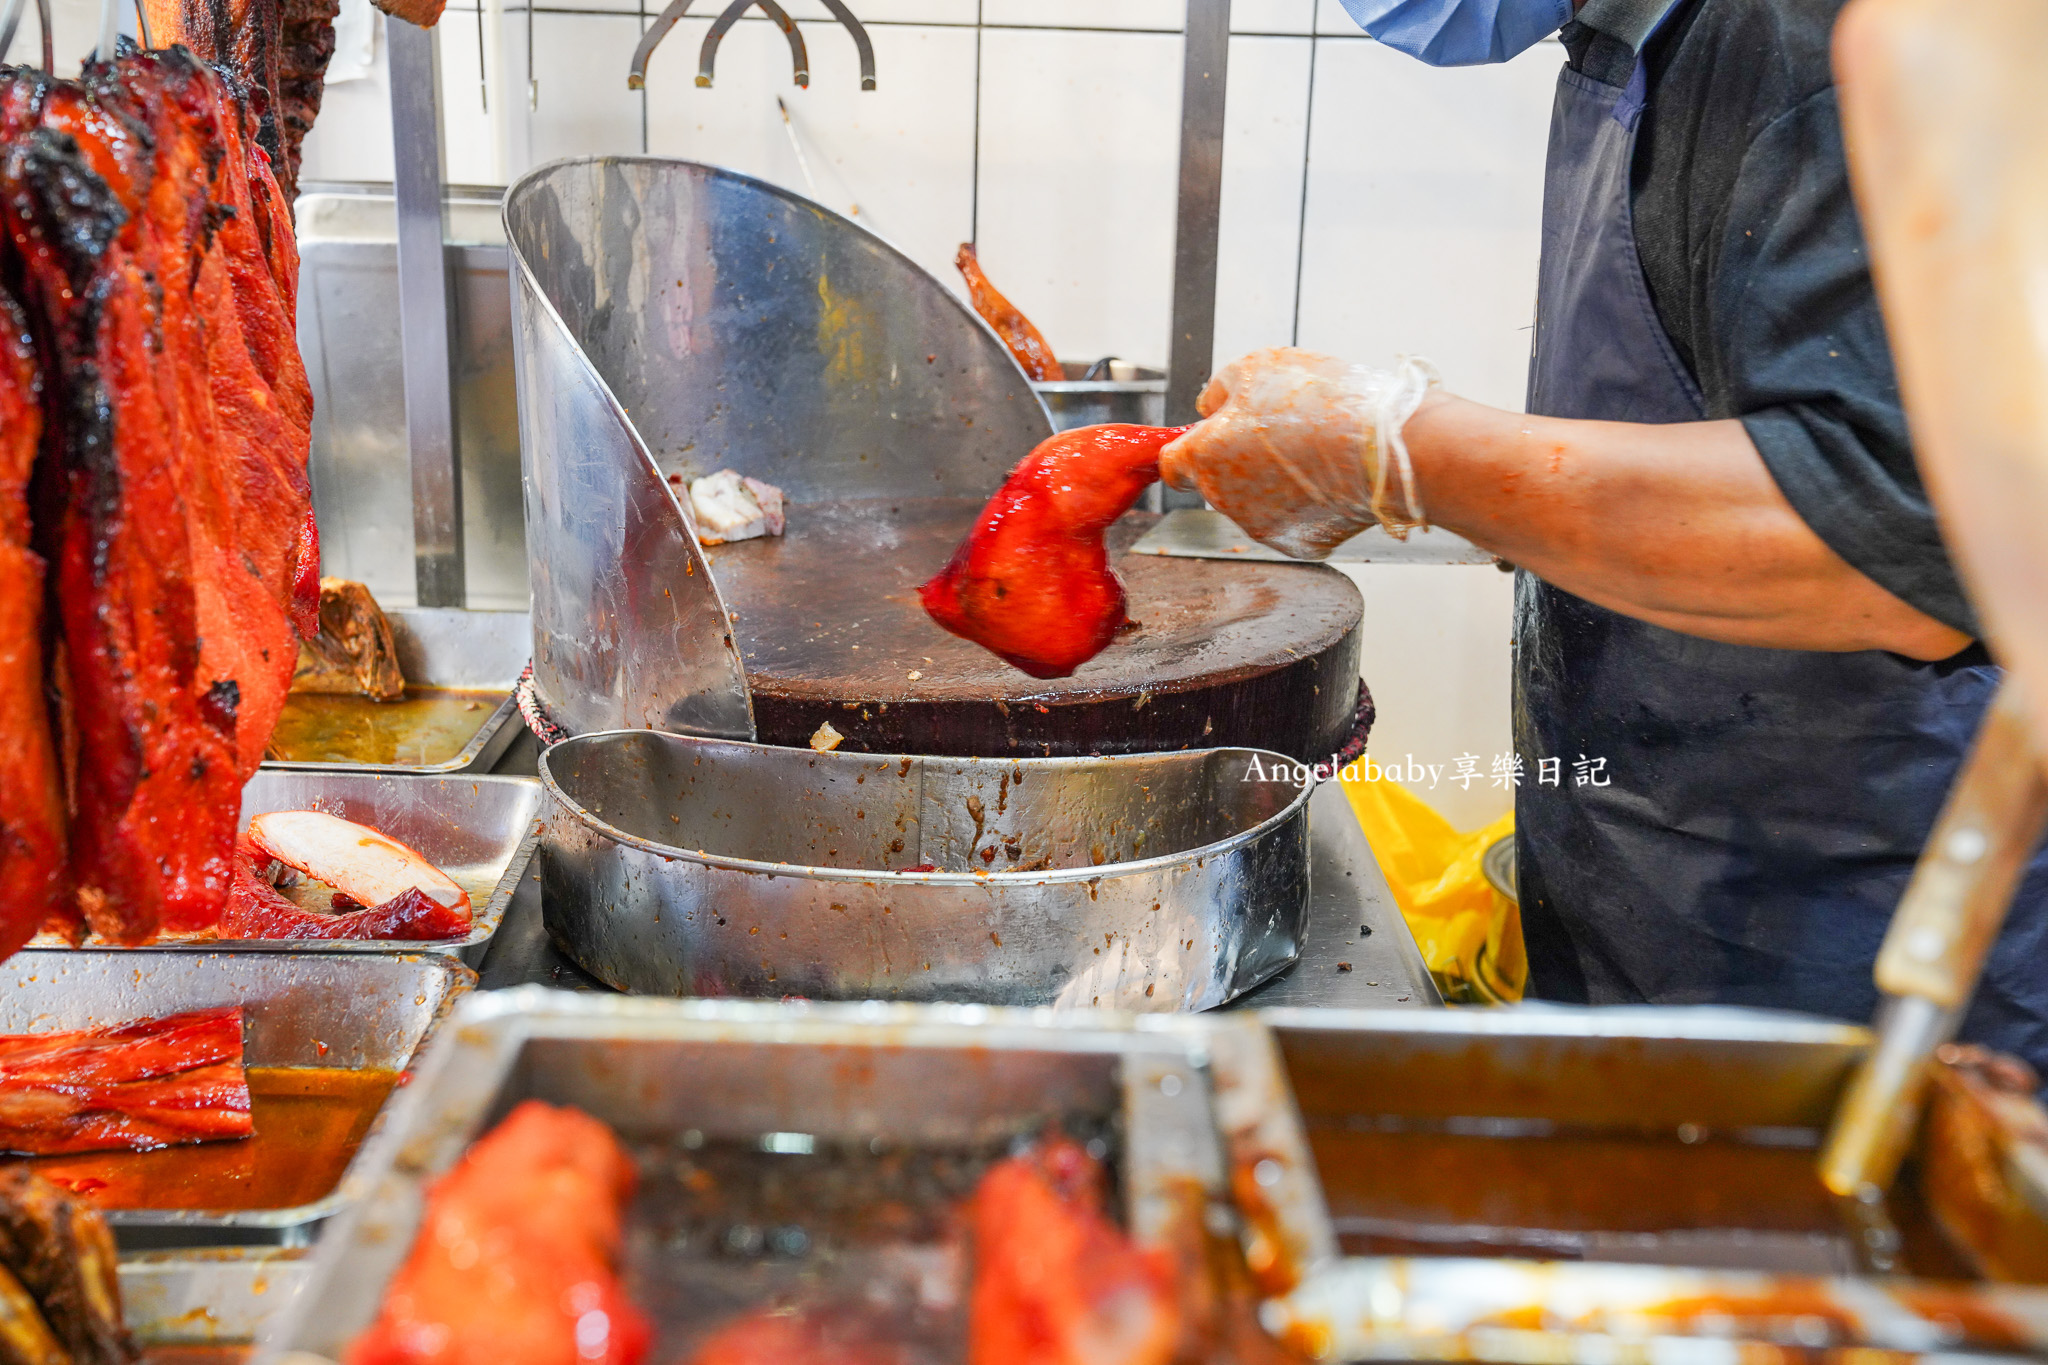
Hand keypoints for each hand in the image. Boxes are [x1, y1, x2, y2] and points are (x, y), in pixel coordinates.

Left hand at [1158, 347, 1439, 557]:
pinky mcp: (1300, 543)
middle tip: (1281, 431)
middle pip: (1218, 482)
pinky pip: (1294, 519)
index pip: (1172, 465)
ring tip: (1314, 449)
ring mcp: (1262, 527)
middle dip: (1240, 459)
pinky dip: (1307, 501)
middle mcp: (1224, 501)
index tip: (1211, 437)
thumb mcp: (1255, 366)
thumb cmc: (1319, 403)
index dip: (1191, 448)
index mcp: (1204, 457)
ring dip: (1275, 480)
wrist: (1382, 448)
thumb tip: (1211, 405)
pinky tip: (1330, 475)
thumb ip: (1219, 389)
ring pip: (1257, 502)